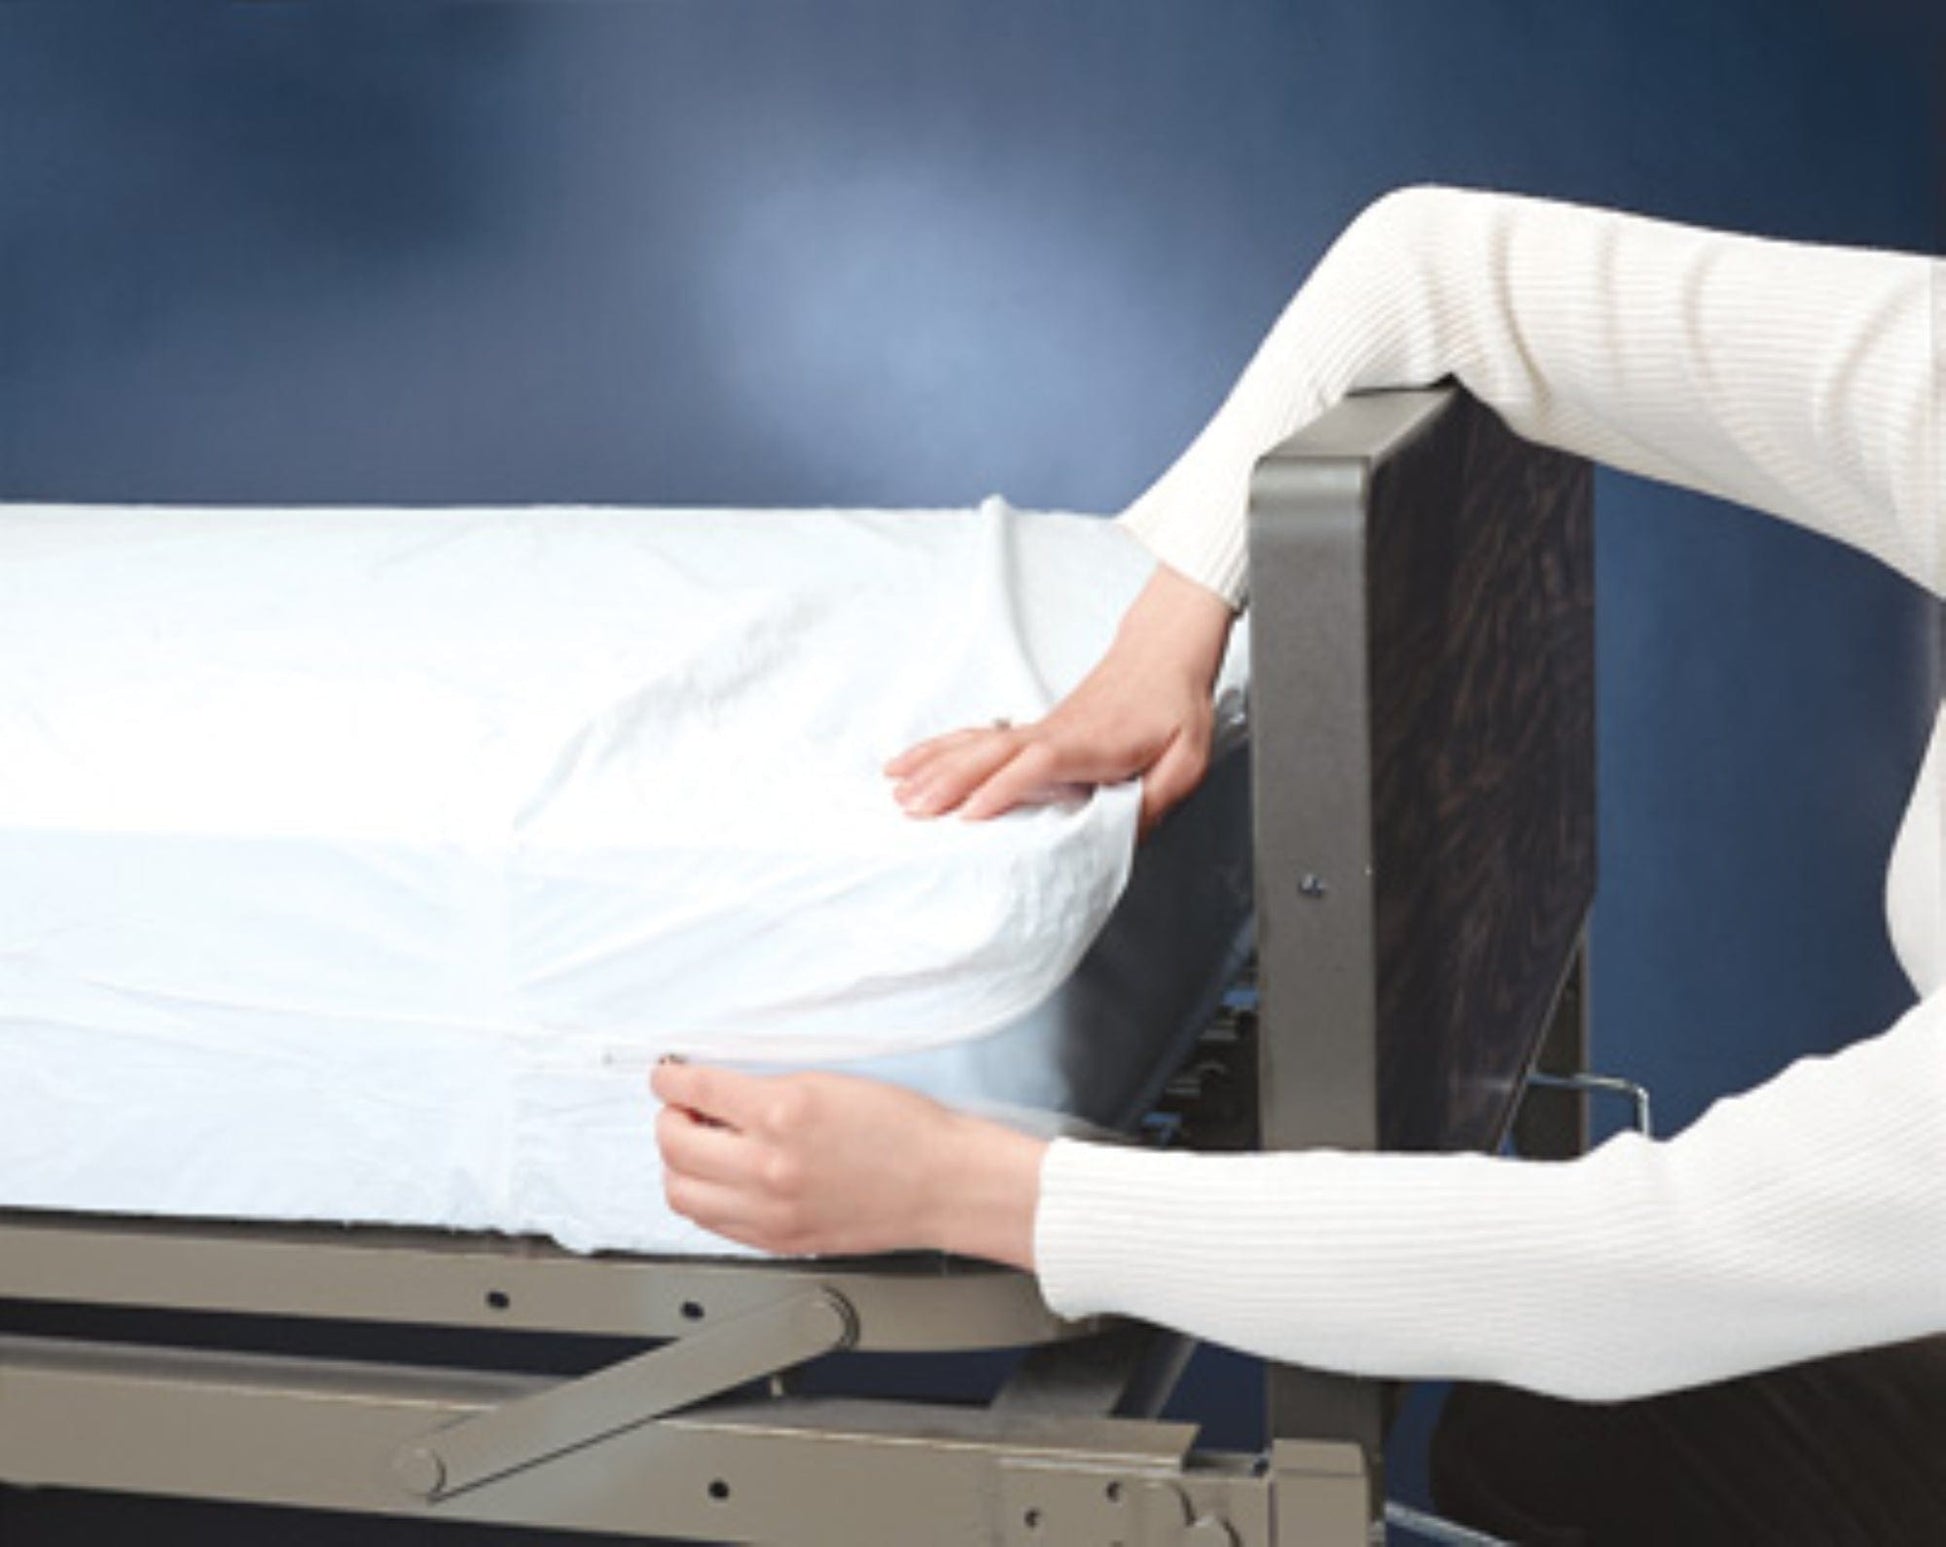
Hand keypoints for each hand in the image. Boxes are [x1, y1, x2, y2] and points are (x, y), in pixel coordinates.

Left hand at [652, 1061, 1044, 1266]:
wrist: (943, 1182)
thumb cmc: (904, 1130)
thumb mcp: (829, 1083)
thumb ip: (766, 1087)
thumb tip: (715, 1092)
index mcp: (783, 1112)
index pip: (695, 1090)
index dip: (670, 1080)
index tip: (667, 1076)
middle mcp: (769, 1165)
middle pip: (674, 1145)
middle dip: (669, 1120)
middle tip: (682, 1110)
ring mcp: (770, 1210)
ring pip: (681, 1192)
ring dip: (678, 1165)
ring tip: (698, 1149)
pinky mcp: (778, 1240)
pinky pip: (711, 1224)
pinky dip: (704, 1198)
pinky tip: (722, 1181)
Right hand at [886, 563, 1234, 834]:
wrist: (1163, 657)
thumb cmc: (1173, 708)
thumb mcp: (1185, 760)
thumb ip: (1156, 799)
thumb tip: (1124, 836)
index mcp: (1088, 744)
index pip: (1037, 764)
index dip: (1002, 788)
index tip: (969, 814)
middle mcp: (1052, 734)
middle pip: (990, 753)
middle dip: (948, 781)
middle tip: (912, 810)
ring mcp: (1036, 729)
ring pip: (974, 743)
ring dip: (933, 765)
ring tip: (896, 789)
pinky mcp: (1031, 730)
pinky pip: (974, 737)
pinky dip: (938, 748)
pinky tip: (912, 761)